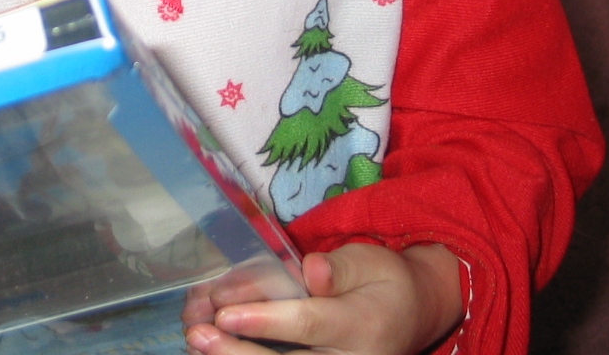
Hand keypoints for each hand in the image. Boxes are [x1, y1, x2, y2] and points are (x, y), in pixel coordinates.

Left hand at [183, 244, 461, 354]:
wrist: (410, 316)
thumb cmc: (382, 282)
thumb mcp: (370, 262)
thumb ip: (340, 268)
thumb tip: (311, 272)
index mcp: (362, 324)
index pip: (308, 324)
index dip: (265, 320)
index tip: (225, 312)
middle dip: (238, 351)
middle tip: (198, 335)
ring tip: (198, 345)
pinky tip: (218, 353)